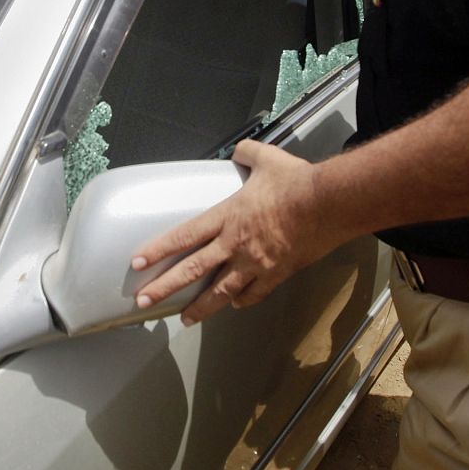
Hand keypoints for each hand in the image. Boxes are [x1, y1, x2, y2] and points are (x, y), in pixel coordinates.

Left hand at [130, 140, 346, 324]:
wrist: (330, 204)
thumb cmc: (298, 182)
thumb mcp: (267, 159)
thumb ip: (247, 154)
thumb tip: (239, 150)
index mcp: (228, 217)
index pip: (184, 236)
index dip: (158, 250)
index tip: (138, 262)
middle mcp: (236, 244)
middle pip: (193, 270)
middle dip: (165, 288)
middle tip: (144, 301)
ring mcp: (256, 263)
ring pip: (220, 292)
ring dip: (199, 308)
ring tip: (183, 319)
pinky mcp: (277, 274)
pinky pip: (254, 294)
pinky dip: (242, 301)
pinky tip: (234, 305)